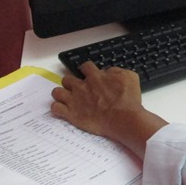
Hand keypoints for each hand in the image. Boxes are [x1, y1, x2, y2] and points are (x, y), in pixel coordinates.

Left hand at [51, 62, 166, 159]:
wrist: (124, 118)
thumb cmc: (128, 100)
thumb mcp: (130, 77)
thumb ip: (116, 71)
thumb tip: (108, 71)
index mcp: (96, 76)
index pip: (85, 66)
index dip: (86, 70)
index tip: (89, 74)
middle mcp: (82, 86)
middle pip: (67, 79)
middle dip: (71, 82)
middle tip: (77, 88)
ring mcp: (75, 100)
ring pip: (57, 92)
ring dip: (61, 94)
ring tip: (67, 98)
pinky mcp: (72, 114)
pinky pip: (56, 108)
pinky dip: (57, 108)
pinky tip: (63, 110)